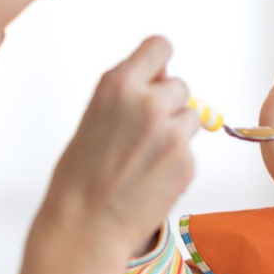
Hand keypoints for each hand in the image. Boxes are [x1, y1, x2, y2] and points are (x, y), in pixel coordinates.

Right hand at [35, 36, 198, 267]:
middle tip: (144, 134)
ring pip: (192, 117)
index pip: (160, 47)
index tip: (158, 76)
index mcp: (118, 85)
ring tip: (145, 158)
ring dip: (177, 132)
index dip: (161, 64)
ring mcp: (171, 133)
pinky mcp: (187, 161)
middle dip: (169, 105)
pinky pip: (190, 151)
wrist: (85, 226)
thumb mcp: (96, 118)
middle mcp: (148, 103)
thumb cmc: (80, 176)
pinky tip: (150, 179)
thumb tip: (162, 82)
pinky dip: (177, 163)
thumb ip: (128, 96)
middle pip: (181, 86)